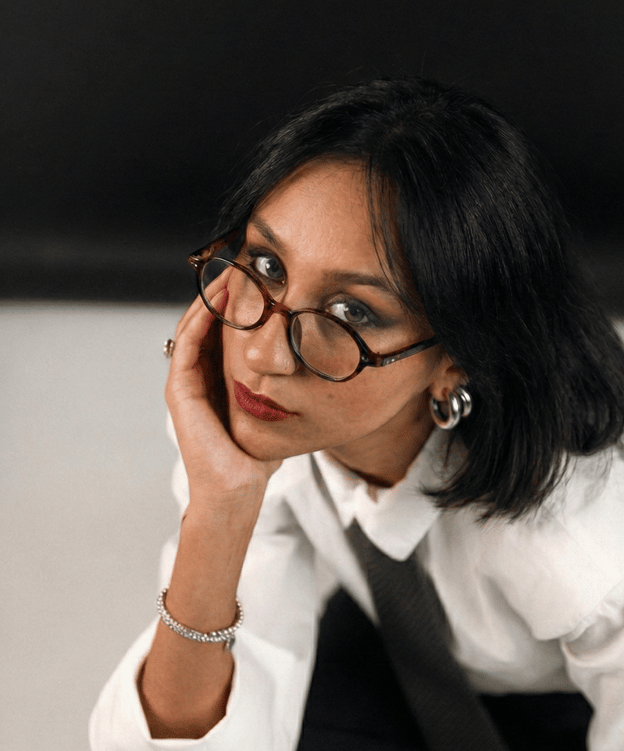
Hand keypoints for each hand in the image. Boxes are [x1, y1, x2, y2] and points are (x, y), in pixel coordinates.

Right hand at [165, 280, 280, 512]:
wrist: (237, 489)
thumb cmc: (257, 457)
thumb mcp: (275, 411)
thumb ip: (284, 388)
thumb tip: (317, 367)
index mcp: (216, 377)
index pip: (223, 329)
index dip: (237, 302)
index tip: (259, 277)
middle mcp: (197, 375)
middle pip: (206, 320)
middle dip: (223, 291)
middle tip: (242, 261)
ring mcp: (184, 381)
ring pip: (194, 324)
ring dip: (211, 297)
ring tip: (231, 270)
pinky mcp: (180, 390)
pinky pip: (188, 343)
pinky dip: (201, 318)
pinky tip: (220, 299)